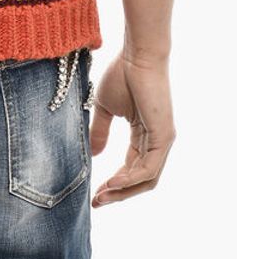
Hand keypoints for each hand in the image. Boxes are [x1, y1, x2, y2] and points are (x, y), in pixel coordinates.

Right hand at [89, 49, 175, 206]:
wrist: (136, 56)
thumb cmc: (122, 75)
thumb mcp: (105, 108)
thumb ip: (100, 131)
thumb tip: (92, 154)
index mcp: (144, 136)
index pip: (132, 169)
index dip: (114, 184)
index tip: (93, 193)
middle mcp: (157, 143)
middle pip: (141, 180)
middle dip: (118, 194)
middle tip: (97, 202)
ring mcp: (163, 141)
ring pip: (146, 179)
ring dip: (123, 191)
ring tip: (101, 196)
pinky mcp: (165, 137)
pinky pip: (149, 168)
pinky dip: (131, 179)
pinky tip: (113, 181)